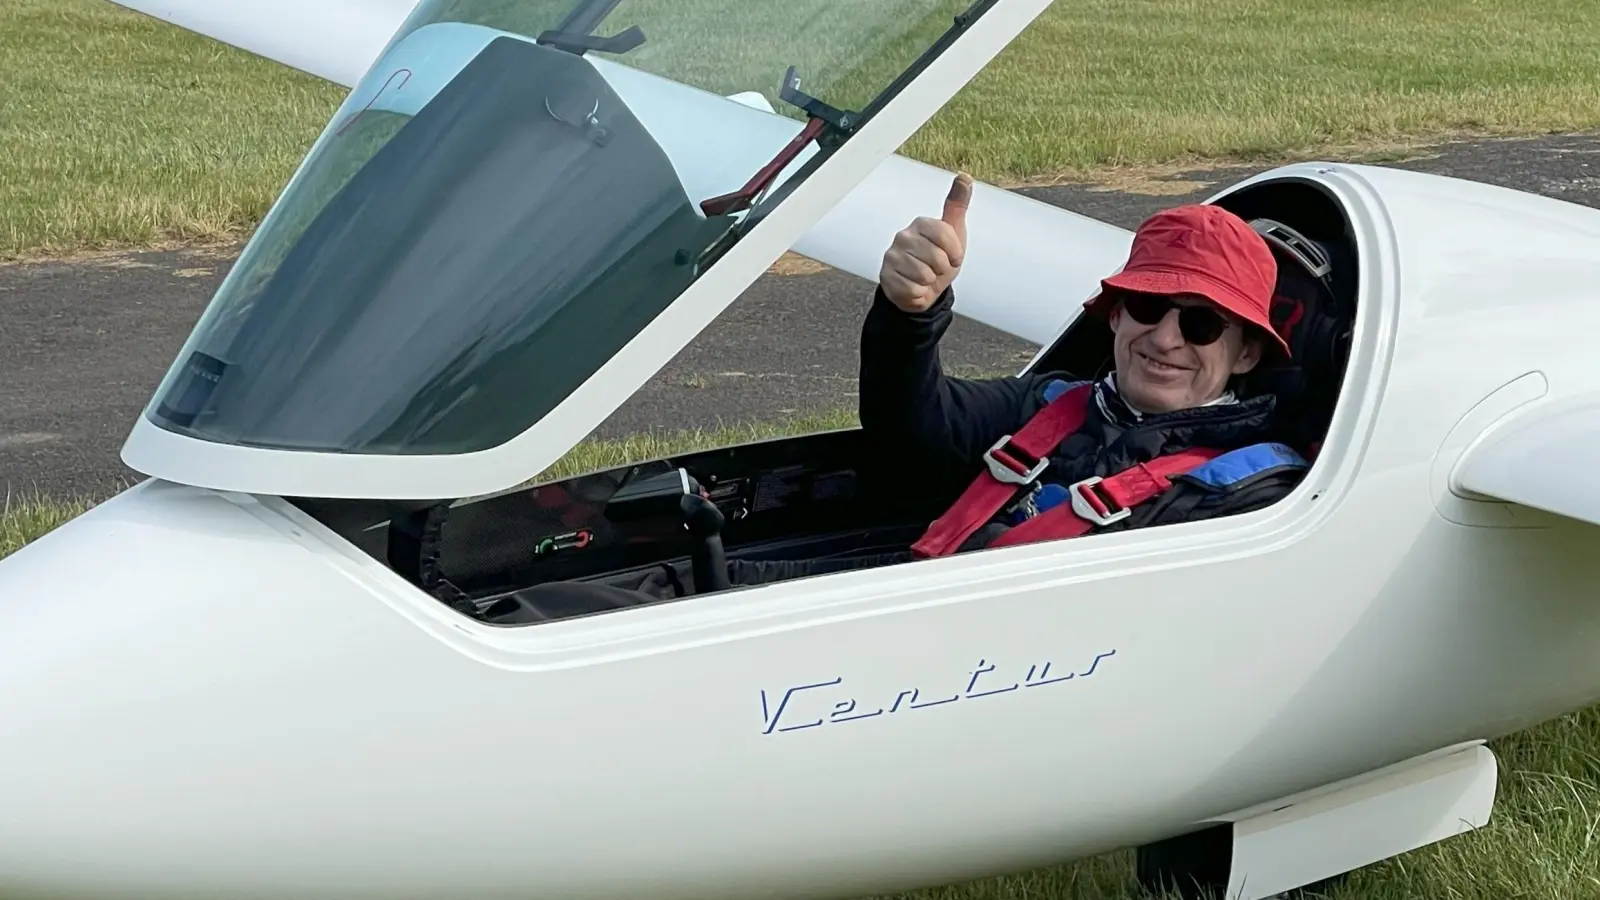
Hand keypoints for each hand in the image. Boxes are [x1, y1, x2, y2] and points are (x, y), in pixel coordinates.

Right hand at [878, 171, 971, 312]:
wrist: (923, 288)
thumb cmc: (939, 259)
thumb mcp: (954, 233)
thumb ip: (958, 205)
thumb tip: (964, 176)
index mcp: (921, 224)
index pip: (946, 235)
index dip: (955, 252)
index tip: (954, 257)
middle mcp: (903, 236)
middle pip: (936, 257)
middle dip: (942, 269)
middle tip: (936, 269)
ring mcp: (892, 256)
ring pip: (924, 274)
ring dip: (930, 282)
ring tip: (925, 277)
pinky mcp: (886, 276)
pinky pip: (912, 289)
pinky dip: (919, 293)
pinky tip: (915, 286)